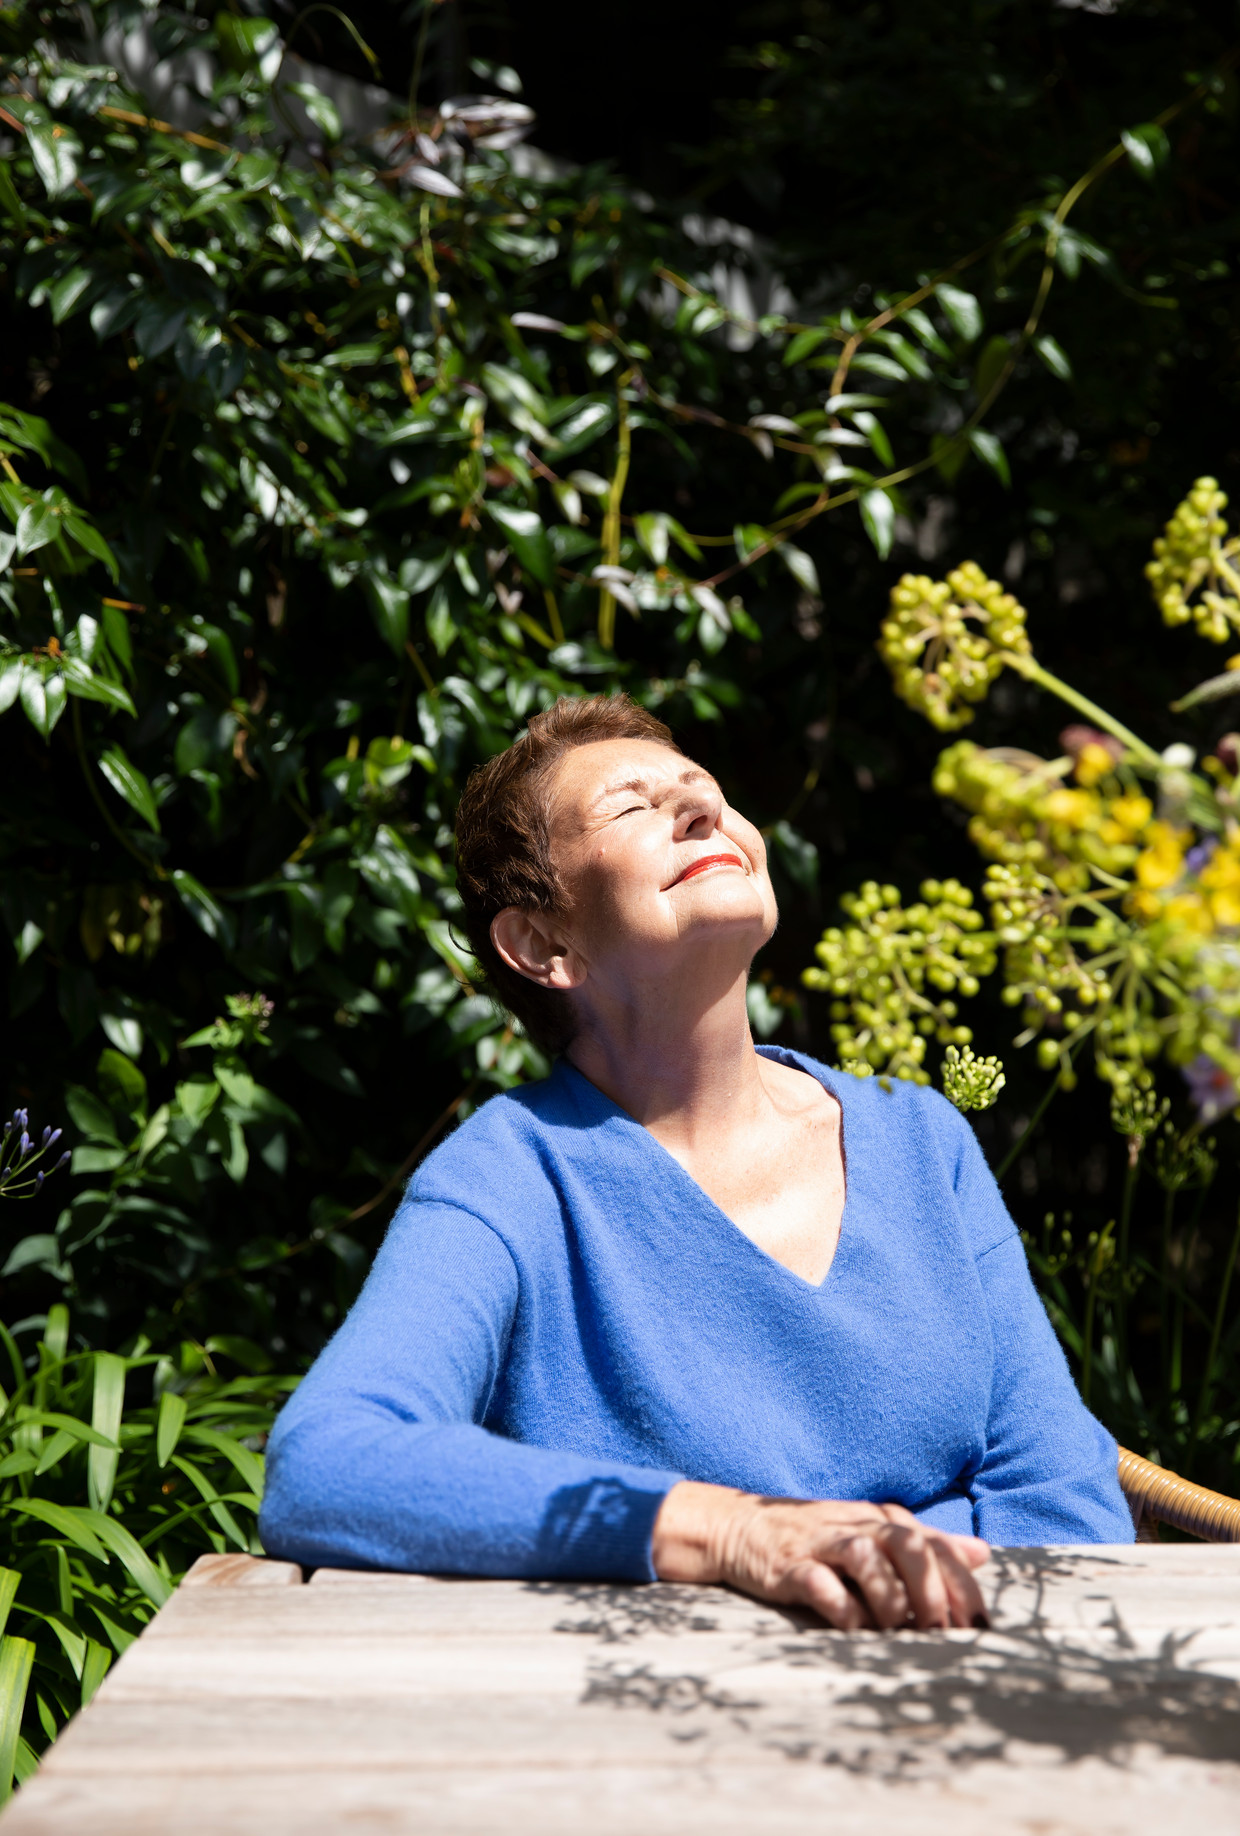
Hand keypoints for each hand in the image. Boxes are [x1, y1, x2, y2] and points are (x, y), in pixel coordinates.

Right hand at [651, 1481, 990, 1630]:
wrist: (740, 1526)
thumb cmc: (815, 1537)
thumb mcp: (872, 1532)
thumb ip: (925, 1543)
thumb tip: (982, 1553)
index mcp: (881, 1519)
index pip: (934, 1543)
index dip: (962, 1583)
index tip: (978, 1624)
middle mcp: (856, 1525)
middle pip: (908, 1545)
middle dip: (933, 1591)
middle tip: (942, 1631)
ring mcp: (823, 1544)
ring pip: (869, 1558)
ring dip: (891, 1598)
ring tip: (898, 1630)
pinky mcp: (791, 1566)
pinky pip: (822, 1585)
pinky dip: (843, 1609)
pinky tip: (855, 1631)